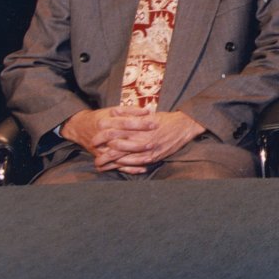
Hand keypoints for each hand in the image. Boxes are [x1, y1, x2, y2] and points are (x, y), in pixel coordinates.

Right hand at [61, 106, 155, 172]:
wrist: (80, 127)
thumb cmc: (101, 117)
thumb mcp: (113, 110)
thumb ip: (130, 110)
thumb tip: (147, 111)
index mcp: (105, 122)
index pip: (124, 123)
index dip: (140, 123)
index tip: (154, 124)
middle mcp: (101, 137)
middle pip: (120, 141)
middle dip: (138, 144)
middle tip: (153, 143)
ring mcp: (100, 149)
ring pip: (117, 156)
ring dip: (134, 158)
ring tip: (150, 157)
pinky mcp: (101, 158)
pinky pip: (115, 166)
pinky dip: (129, 168)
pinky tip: (142, 168)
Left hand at [62, 106, 203, 173]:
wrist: (185, 126)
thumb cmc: (165, 119)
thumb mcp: (147, 114)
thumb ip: (129, 114)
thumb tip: (113, 112)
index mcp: (138, 126)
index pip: (115, 131)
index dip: (102, 136)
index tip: (93, 138)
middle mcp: (141, 138)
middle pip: (116, 146)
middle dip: (102, 151)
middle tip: (93, 155)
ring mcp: (147, 149)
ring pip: (124, 157)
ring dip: (110, 162)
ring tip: (100, 164)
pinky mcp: (154, 156)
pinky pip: (136, 163)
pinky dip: (126, 165)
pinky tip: (118, 166)